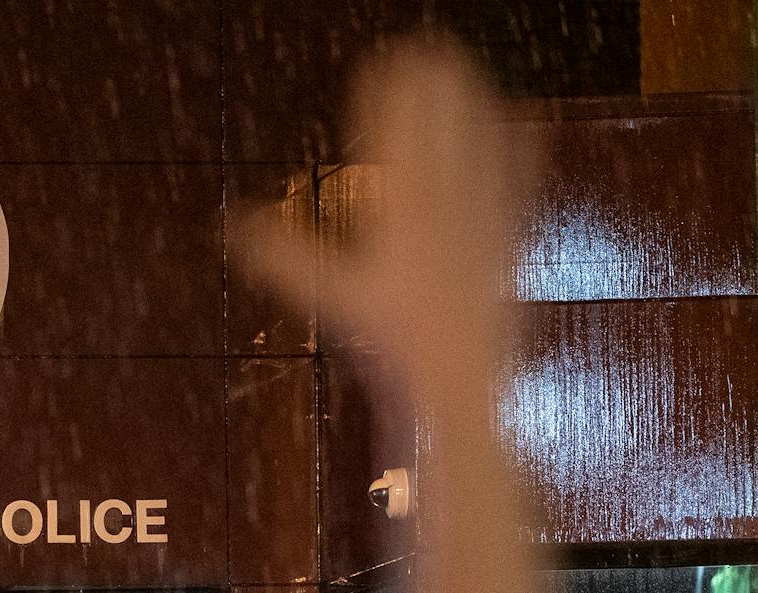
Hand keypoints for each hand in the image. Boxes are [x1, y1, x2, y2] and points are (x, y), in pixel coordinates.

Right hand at [239, 40, 527, 416]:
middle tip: (425, 50)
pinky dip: (518, 144)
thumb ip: (287, 258)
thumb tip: (235, 228)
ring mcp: (486, 216)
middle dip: (435, 85)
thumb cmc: (390, 340)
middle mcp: (449, 205)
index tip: (385, 62)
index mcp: (404, 212)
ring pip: (485, 142)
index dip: (391, 93)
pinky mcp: (512, 234)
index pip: (399, 133)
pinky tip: (523, 123)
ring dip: (474, 102)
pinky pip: (519, 177)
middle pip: (444, 127)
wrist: (455, 378)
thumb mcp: (332, 297)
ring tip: (464, 69)